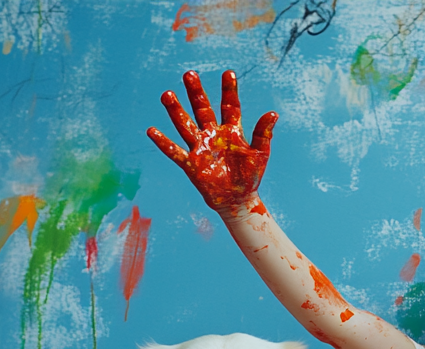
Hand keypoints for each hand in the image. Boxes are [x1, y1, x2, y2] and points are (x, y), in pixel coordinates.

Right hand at [148, 70, 277, 215]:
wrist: (238, 200)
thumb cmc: (250, 176)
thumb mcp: (260, 154)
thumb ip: (263, 133)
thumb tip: (273, 113)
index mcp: (232, 131)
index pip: (230, 106)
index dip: (229, 90)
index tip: (228, 72)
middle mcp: (213, 135)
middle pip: (203, 109)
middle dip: (196, 92)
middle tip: (190, 74)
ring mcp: (200, 148)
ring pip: (185, 125)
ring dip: (176, 111)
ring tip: (167, 94)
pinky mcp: (191, 164)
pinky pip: (175, 152)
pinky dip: (163, 143)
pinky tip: (151, 130)